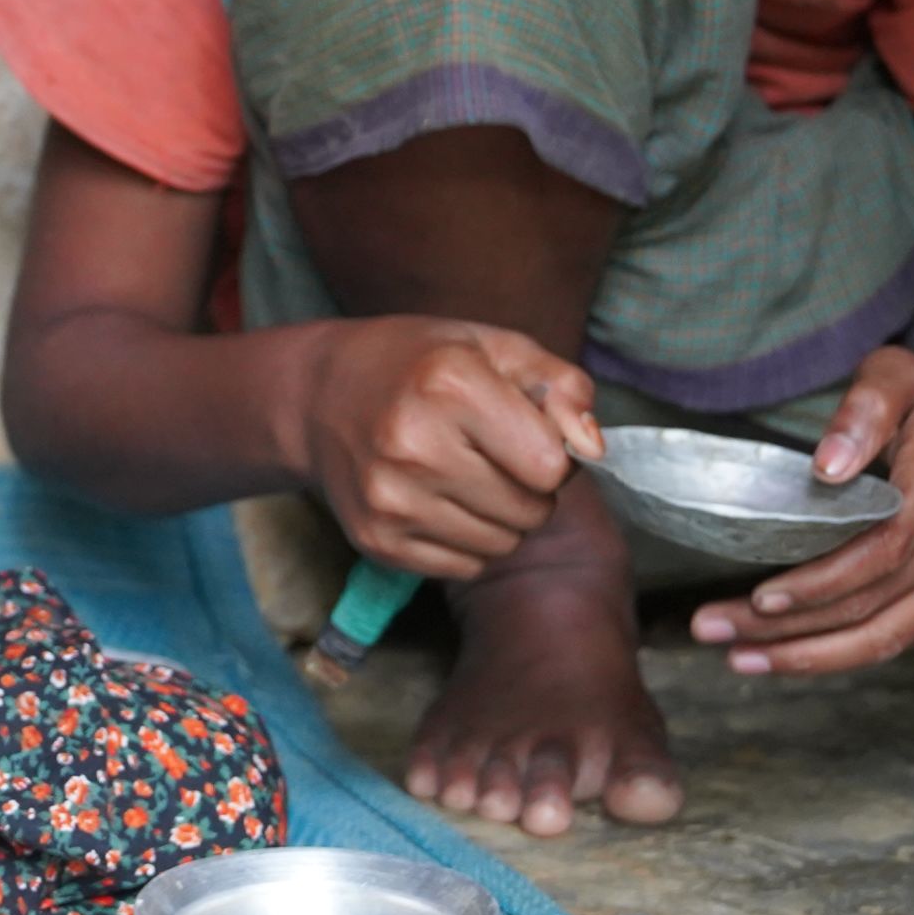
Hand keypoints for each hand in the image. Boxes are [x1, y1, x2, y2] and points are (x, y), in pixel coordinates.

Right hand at [296, 316, 602, 580]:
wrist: (319, 398)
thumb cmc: (419, 366)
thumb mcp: (495, 348)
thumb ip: (561, 387)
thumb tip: (594, 448)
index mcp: (450, 383)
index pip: (552, 464)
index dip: (552, 450)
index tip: (523, 430)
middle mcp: (413, 444)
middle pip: (532, 510)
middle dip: (530, 488)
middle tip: (493, 454)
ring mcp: (390, 499)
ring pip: (503, 544)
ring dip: (501, 517)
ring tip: (466, 475)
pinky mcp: (377, 541)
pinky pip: (466, 566)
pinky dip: (468, 540)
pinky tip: (439, 499)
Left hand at [690, 346, 913, 674]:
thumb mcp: (898, 373)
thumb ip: (863, 409)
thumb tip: (827, 467)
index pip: (880, 549)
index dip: (819, 582)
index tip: (758, 598)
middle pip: (870, 603)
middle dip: (786, 626)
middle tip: (711, 628)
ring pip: (885, 638)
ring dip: (807, 656)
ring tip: (738, 657)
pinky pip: (900, 641)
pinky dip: (841, 654)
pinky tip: (787, 652)